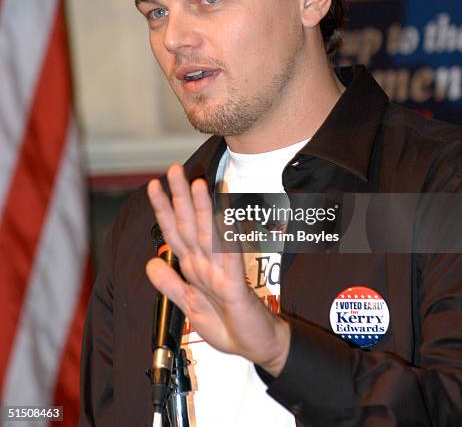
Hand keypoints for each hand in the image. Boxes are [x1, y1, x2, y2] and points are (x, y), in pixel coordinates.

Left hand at [145, 164, 289, 376]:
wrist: (257, 345)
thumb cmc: (228, 323)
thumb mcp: (190, 305)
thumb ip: (170, 284)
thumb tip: (150, 262)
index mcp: (194, 267)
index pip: (175, 232)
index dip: (163, 210)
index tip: (154, 186)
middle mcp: (206, 263)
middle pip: (190, 225)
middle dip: (181, 197)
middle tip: (174, 170)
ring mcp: (222, 271)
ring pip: (210, 235)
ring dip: (203, 209)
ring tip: (197, 185)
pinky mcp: (236, 285)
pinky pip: (231, 258)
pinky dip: (227, 239)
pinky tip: (224, 218)